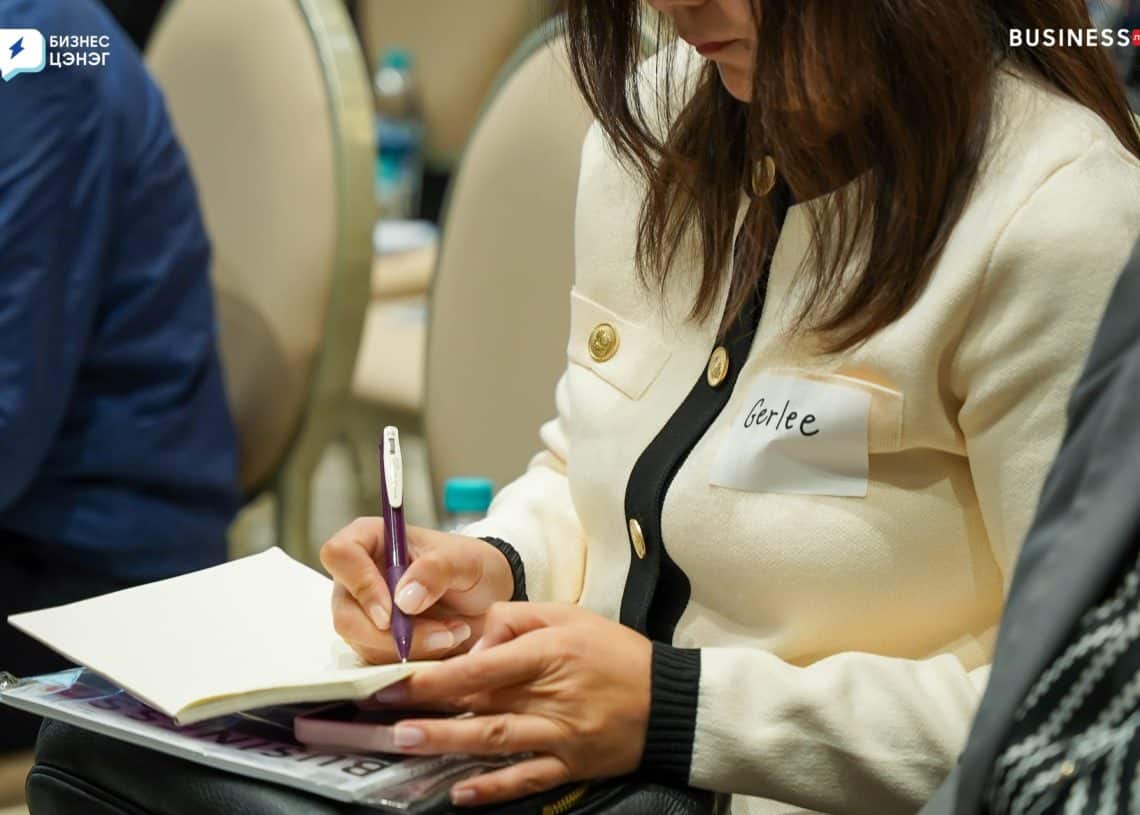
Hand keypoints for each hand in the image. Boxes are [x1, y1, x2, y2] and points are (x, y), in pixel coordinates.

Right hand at [320, 517, 514, 663]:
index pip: (340, 554)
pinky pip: (380, 661)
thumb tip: (403, 599)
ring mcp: (363, 613)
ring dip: (411, 647)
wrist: (487, 598)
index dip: (360, 584)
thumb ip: (436, 570)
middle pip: (346, 613)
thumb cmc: (471, 566)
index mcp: (372, 540)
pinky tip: (445, 643)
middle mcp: (359, 577)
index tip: (391, 610)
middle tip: (440, 633)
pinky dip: (415, 659)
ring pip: (362, 643)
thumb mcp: (465, 560)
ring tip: (453, 632)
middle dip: (391, 634)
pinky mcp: (375, 642)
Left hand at [372, 602, 652, 807]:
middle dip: (427, 708)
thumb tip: (474, 636)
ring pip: (494, 741)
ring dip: (446, 742)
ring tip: (404, 742)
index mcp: (550, 653)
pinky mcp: (571, 764)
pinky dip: (494, 788)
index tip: (396, 676)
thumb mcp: (570, 616)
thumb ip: (517, 618)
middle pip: (480, 702)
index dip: (435, 674)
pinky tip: (460, 793)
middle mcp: (551, 695)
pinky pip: (527, 779)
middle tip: (379, 713)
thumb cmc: (617, 652)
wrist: (672, 699)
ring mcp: (561, 734)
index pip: (481, 665)